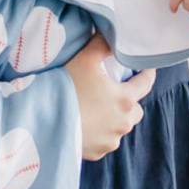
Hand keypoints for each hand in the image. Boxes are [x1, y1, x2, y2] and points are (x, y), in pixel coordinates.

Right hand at [66, 33, 156, 159]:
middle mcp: (123, 123)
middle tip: (110, 93)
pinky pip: (105, 141)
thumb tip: (111, 35)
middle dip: (128, 102)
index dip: (146, 74)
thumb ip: (102, 45)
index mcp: (125, 99)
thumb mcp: (84, 59)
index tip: (145, 69)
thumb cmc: (66, 89)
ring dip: (113, 119)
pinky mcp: (97, 153)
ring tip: (94, 110)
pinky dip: (99, 134)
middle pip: (135, 110)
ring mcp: (110, 141)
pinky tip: (84, 125)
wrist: (42, 122)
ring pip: (120, 127)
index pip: (146, 83)